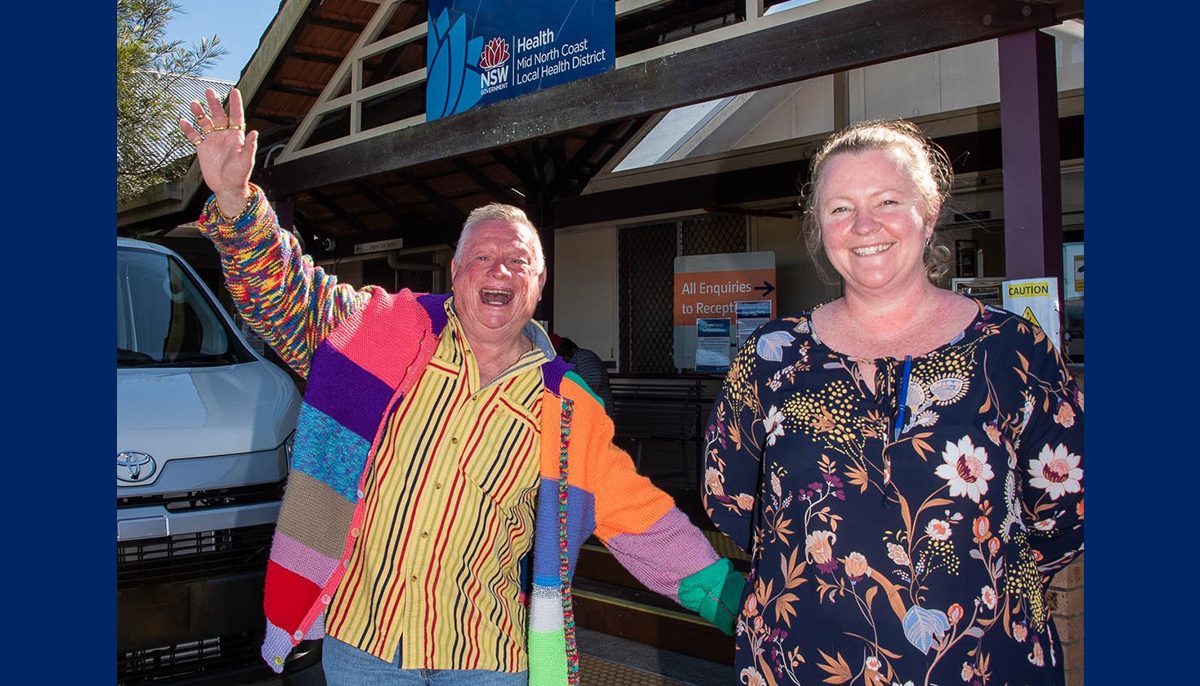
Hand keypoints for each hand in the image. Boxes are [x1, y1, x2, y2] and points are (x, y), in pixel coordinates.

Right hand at [178, 87, 257, 216]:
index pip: (236, 116)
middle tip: (209, 91)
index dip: (235, 104)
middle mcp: (224, 136)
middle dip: (214, 103)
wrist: (227, 188)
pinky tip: (183, 121)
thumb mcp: (246, 161)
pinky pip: (194, 136)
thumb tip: (255, 132)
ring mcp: (213, 141)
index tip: (234, 91)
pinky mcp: (203, 148)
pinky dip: (188, 129)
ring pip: (205, 122)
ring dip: (199, 113)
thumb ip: (249, 146)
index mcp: (236, 137)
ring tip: (194, 104)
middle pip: (219, 115)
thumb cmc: (239, 175)